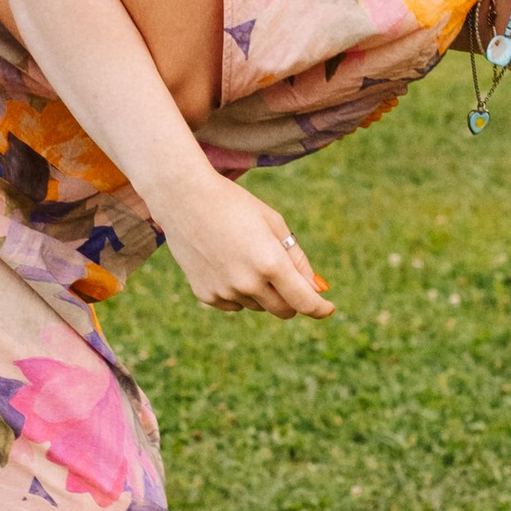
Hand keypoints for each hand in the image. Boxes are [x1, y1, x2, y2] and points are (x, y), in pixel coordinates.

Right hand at [158, 175, 332, 318]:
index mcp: (271, 263)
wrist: (184, 199)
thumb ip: (297, 259)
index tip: (327, 308)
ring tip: (245, 257)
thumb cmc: (235, 206)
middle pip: (283, 310)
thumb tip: (315, 288)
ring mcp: (225, 292)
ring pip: (257, 306)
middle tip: (288, 279)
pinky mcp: (206, 295)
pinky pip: (234, 304)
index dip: (319, 308)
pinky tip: (226, 263)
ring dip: (262, 291)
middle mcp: (248, 283)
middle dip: (293, 300)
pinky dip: (238, 292)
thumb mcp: (274, 224)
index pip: (304, 301)